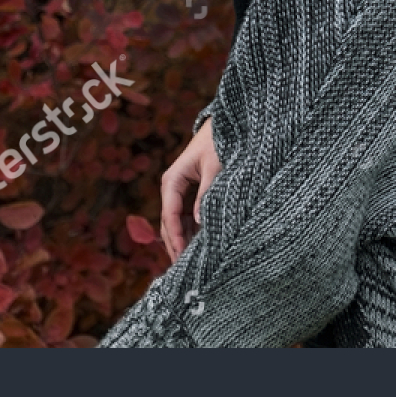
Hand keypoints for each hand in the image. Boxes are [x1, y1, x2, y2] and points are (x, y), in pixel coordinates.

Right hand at [159, 116, 220, 263]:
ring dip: (182, 240)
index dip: (175, 237)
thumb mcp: (214, 167)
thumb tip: (200, 223)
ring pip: (177, 222)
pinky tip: (198, 247)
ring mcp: (180, 191)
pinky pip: (187, 216)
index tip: (181, 257)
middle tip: (183, 271)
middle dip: (175, 245)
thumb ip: (206, 194)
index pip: (170, 215)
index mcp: (172, 180)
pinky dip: (191, 231)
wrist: (226, 125)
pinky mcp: (191, 193)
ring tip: (191, 264)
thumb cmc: (219, 142)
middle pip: (169, 222)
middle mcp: (172, 187)